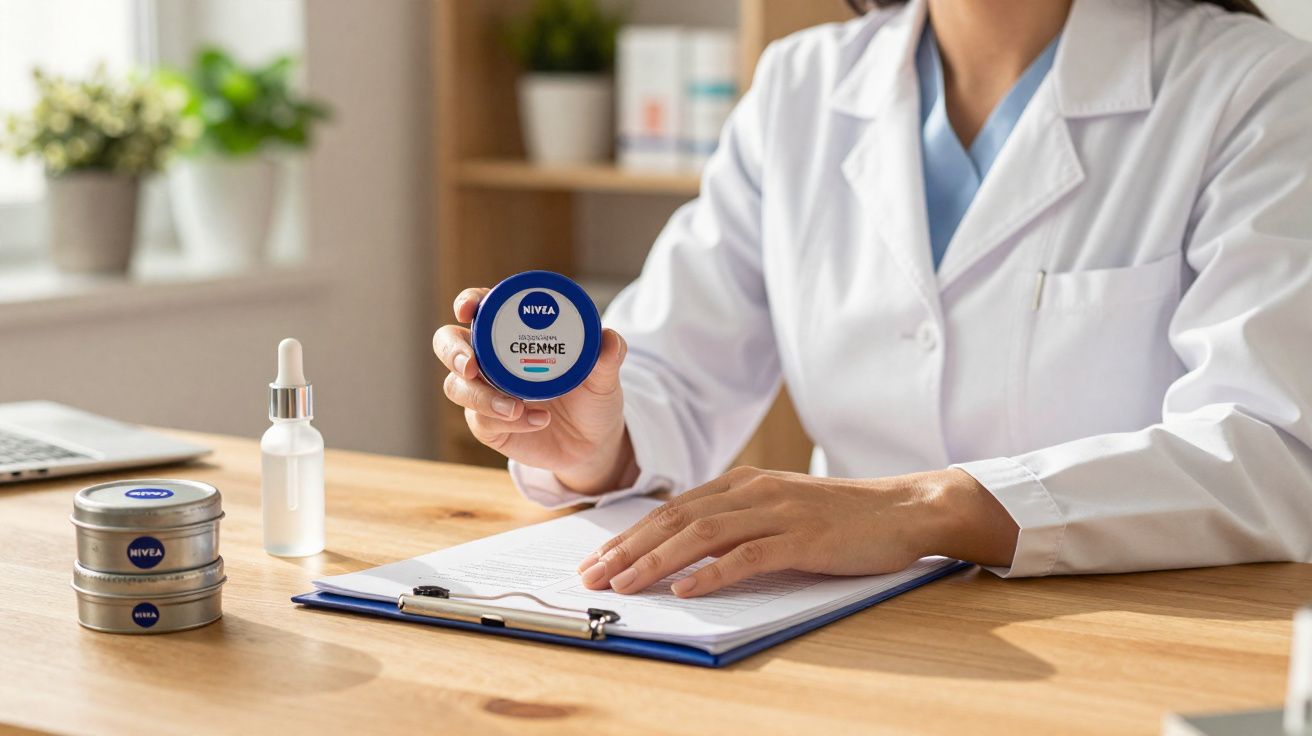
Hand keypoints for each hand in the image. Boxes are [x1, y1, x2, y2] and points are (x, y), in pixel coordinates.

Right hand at [433, 287, 635, 493]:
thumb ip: (608, 357)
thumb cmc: (593, 397)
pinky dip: (508, 419)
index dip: (468, 302)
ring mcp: (484, 391)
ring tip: (515, 407)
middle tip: (471, 366)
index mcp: (513, 332)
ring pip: (456, 386)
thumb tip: (610, 339)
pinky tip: (538, 420)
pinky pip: (480, 419)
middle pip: (448, 343)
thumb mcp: (604, 377)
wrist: (593, 442)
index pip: (480, 306)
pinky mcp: (487, 424)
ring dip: (480, 396)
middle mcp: (491, 357)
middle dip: (453, 351)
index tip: (467, 309)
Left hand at [575, 467, 1018, 597]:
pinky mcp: (803, 537)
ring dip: (655, 560)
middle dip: (627, 548)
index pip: (671, 509)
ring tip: (623, 584)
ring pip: (701, 535)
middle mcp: (752, 491)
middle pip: (675, 519)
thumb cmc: (841, 517)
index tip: (596, 559)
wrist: (904, 509)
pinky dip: (713, 572)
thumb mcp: (779, 509)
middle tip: (591, 576)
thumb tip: (686, 552)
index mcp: (742, 484)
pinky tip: (686, 588)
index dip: (628, 534)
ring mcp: (777, 512)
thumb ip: (736, 522)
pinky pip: (749, 555)